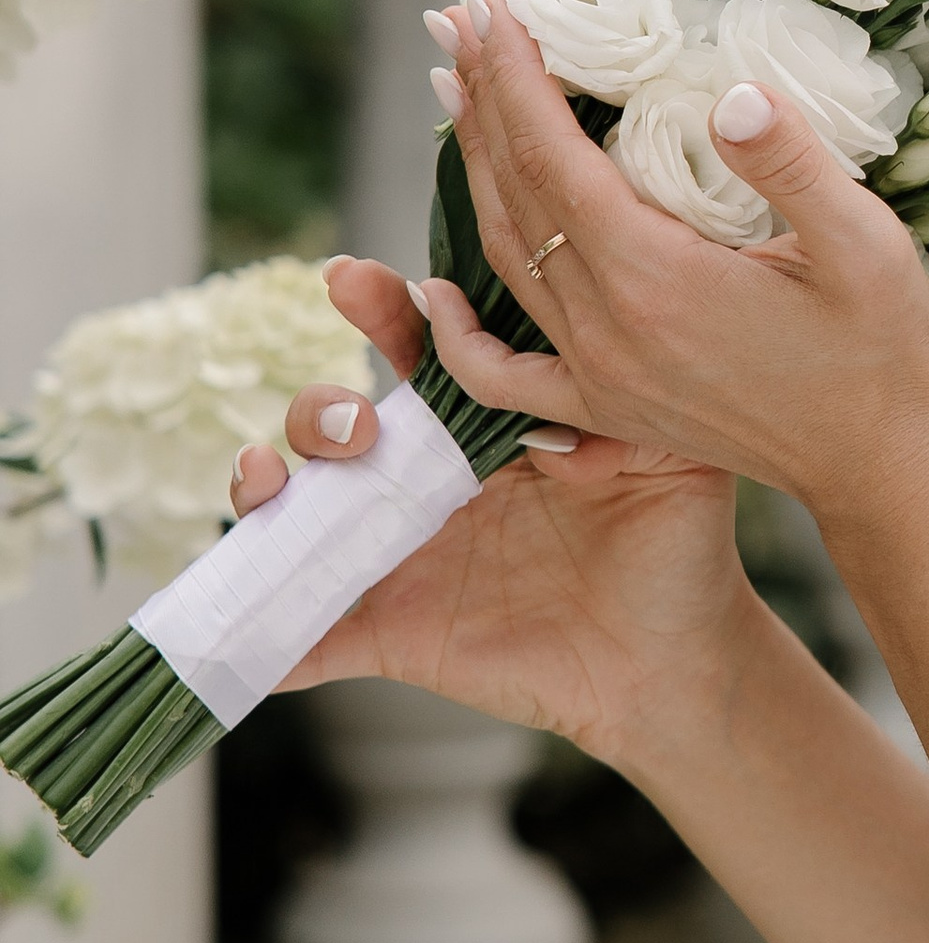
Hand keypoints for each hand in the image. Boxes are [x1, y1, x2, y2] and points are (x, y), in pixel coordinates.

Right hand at [229, 259, 755, 767]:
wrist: (676, 661)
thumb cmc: (675, 546)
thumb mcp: (673, 456)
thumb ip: (622, 407)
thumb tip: (550, 412)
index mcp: (485, 425)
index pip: (418, 352)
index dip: (380, 309)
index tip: (355, 280)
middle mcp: (426, 482)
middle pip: (335, 423)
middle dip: (322, 407)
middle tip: (361, 423)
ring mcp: (398, 557)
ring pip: (296, 513)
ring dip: (262, 490)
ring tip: (270, 480)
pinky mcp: (390, 634)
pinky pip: (306, 639)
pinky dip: (261, 638)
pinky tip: (238, 628)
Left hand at [419, 0, 928, 559]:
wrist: (882, 462)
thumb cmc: (883, 345)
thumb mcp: (865, 242)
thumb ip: (793, 165)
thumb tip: (732, 95)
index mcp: (658, 277)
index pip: (555, 156)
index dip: (517, 78)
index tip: (494, 8)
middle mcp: (609, 327)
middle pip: (514, 196)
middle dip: (482, 102)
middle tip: (455, 24)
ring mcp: (599, 373)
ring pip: (505, 258)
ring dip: (471, 173)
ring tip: (455, 96)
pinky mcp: (607, 407)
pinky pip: (502, 374)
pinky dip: (456, 333)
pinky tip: (433, 292)